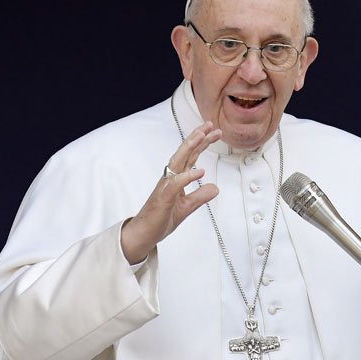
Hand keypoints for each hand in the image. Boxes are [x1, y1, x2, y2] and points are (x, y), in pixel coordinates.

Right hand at [121, 122, 221, 263]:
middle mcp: (170, 178)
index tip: (214, 131)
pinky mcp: (163, 198)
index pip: (191, 156)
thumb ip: (200, 196)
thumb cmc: (161, 218)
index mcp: (176, 178)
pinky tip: (200, 171)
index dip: (202, 143)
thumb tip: (215, 188)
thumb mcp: (187, 207)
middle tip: (210, 125)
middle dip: (197, 138)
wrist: (145, 234)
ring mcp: (165, 187)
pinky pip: (175, 184)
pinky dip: (187, 177)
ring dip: (189, 148)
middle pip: (185, 153)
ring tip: (201, 136)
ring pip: (178, 162)